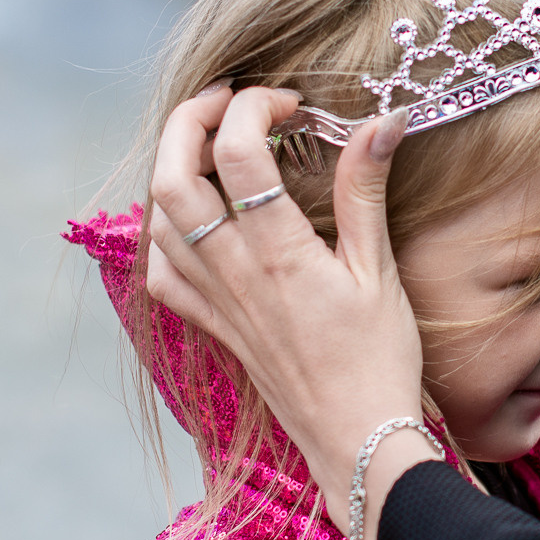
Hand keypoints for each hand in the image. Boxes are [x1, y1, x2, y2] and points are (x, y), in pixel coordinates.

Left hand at [142, 84, 436, 539]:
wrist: (355, 439)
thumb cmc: (379, 360)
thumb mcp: (380, 270)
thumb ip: (366, 191)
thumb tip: (381, 122)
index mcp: (280, 252)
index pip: (237, 151)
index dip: (253, 107)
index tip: (289, 104)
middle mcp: (235, 271)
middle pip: (173, 174)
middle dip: (190, 120)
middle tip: (228, 100)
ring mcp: (215, 300)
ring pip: (158, 217)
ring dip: (173, 165)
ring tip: (210, 144)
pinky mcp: (212, 325)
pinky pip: (160, 272)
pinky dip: (163, 232)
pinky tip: (194, 218)